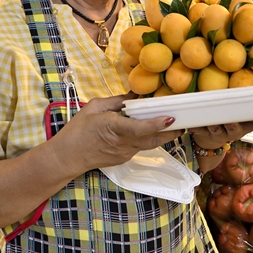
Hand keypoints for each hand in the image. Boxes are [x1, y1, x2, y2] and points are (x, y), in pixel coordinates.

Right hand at [52, 94, 178, 171]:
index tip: (171, 117)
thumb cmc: (78, 130)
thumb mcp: (95, 107)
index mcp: (114, 128)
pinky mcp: (124, 158)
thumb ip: (116, 101)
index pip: (141, 128)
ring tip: (175, 124)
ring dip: (164, 135)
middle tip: (185, 120)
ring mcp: (125, 153)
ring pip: (150, 144)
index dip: (158, 124)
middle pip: (153, 139)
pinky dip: (150, 138)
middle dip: (171, 131)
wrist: (67, 156)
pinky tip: (153, 129)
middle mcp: (123, 143)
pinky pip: (141, 146)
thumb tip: (134, 94)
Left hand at [190, 118, 252, 149]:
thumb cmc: (229, 123)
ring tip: (211, 123)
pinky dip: (197, 129)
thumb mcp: (243, 117)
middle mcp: (234, 132)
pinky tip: (192, 127)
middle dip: (234, 125)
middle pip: (236, 130)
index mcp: (245, 125)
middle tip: (232, 121)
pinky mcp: (205, 135)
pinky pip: (200, 132)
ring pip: (217, 131)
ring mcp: (219, 134)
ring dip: (214, 127)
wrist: (209, 143)